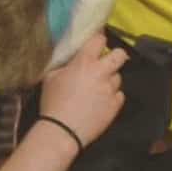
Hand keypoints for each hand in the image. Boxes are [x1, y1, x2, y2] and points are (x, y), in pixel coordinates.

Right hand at [40, 33, 127, 148]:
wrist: (61, 132)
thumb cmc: (53, 103)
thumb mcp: (51, 77)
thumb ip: (65, 64)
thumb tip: (71, 59)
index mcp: (85, 61)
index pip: (100, 39)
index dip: (98, 41)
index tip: (95, 45)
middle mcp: (101, 72)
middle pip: (120, 54)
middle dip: (115, 56)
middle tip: (106, 64)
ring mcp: (110, 89)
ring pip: (118, 77)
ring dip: (110, 80)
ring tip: (99, 89)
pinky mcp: (115, 105)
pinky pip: (119, 95)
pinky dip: (112, 97)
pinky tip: (102, 102)